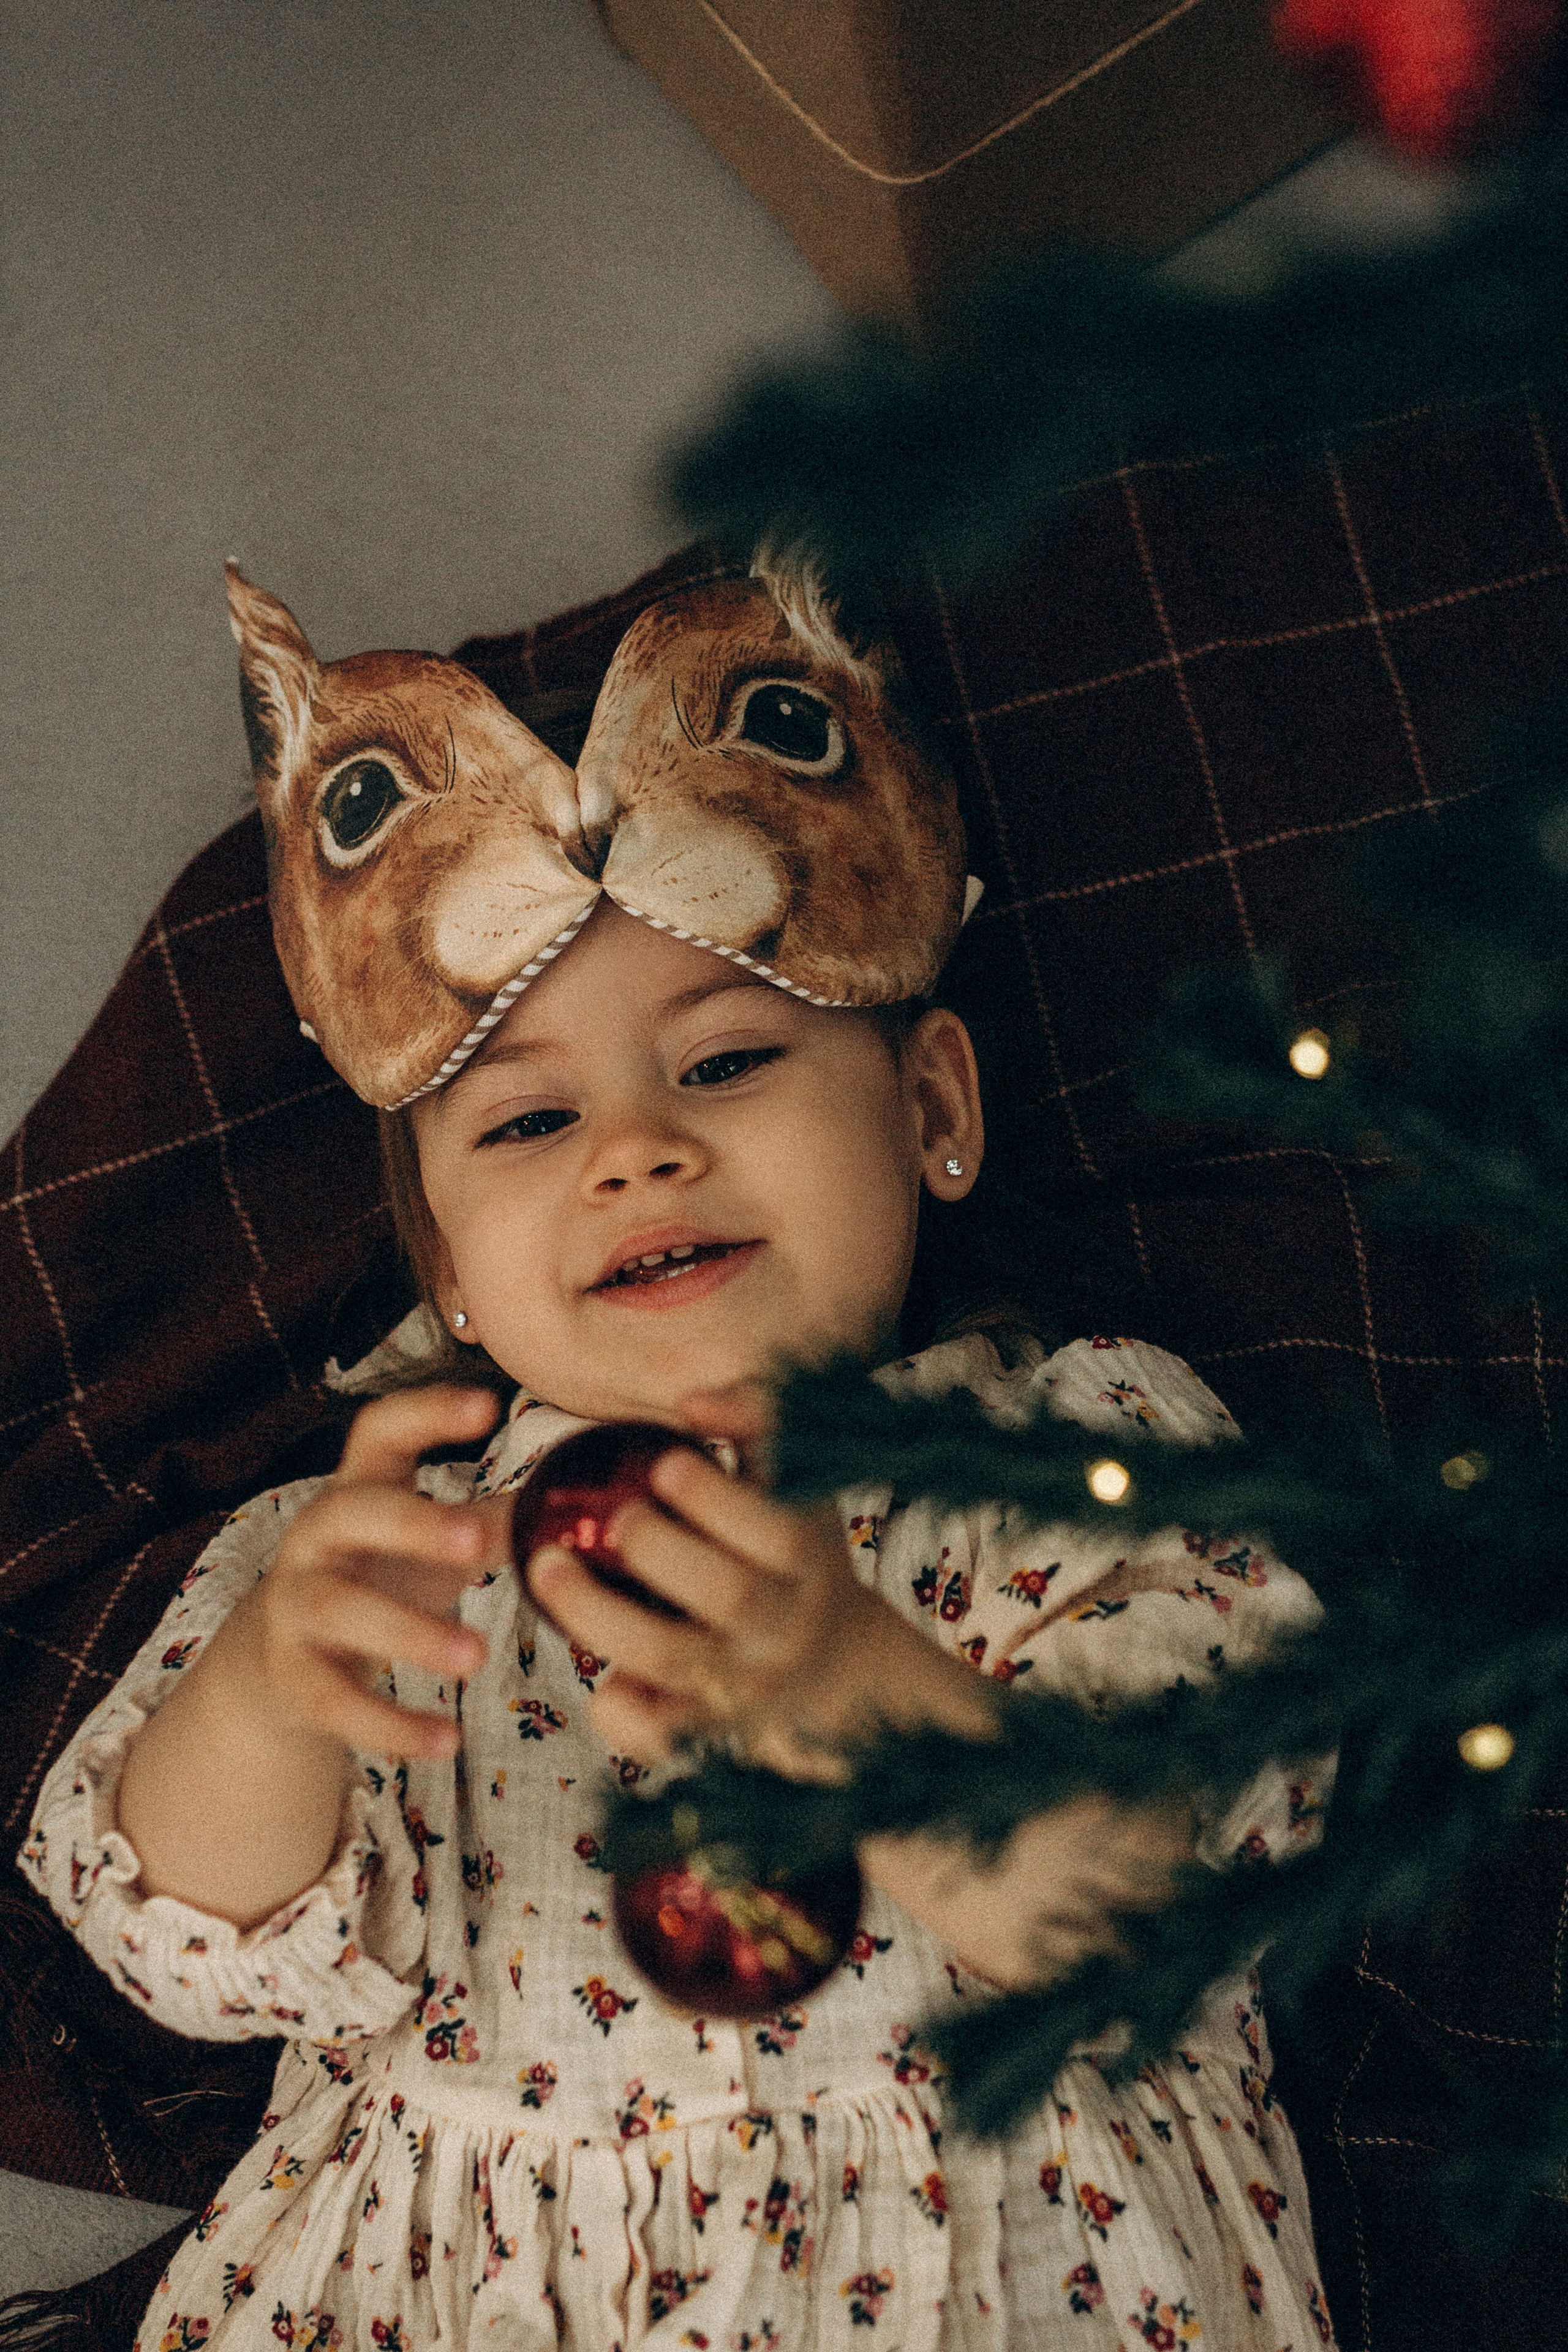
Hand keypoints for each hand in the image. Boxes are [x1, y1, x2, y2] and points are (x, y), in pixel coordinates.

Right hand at [243, 1385, 512, 1759]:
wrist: (283, 1660)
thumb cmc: (382, 1576)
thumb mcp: (434, 1543)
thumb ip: (494, 1520)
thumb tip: (578, 1501)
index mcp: (359, 1488)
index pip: (380, 1431)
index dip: (426, 1412)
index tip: (487, 1403)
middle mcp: (316, 1537)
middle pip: (349, 1511)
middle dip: (409, 1521)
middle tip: (474, 1541)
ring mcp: (295, 1605)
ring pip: (340, 1609)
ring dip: (409, 1632)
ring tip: (478, 1657)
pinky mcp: (291, 1675)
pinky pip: (335, 1700)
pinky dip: (390, 1725)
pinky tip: (446, 1741)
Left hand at [526, 1446, 973, 1772]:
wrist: (842, 1677)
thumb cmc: (796, 1561)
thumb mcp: (797, 1491)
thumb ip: (755, 1428)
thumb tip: (692, 1401)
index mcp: (807, 1559)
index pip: (776, 1532)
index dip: (719, 1500)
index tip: (666, 1465)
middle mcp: (782, 1626)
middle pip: (729, 1595)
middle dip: (663, 1553)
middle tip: (616, 1519)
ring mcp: (745, 1685)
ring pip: (675, 1659)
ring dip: (604, 1616)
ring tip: (547, 1567)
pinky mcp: (708, 1731)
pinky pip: (662, 1734)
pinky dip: (627, 1716)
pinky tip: (601, 1687)